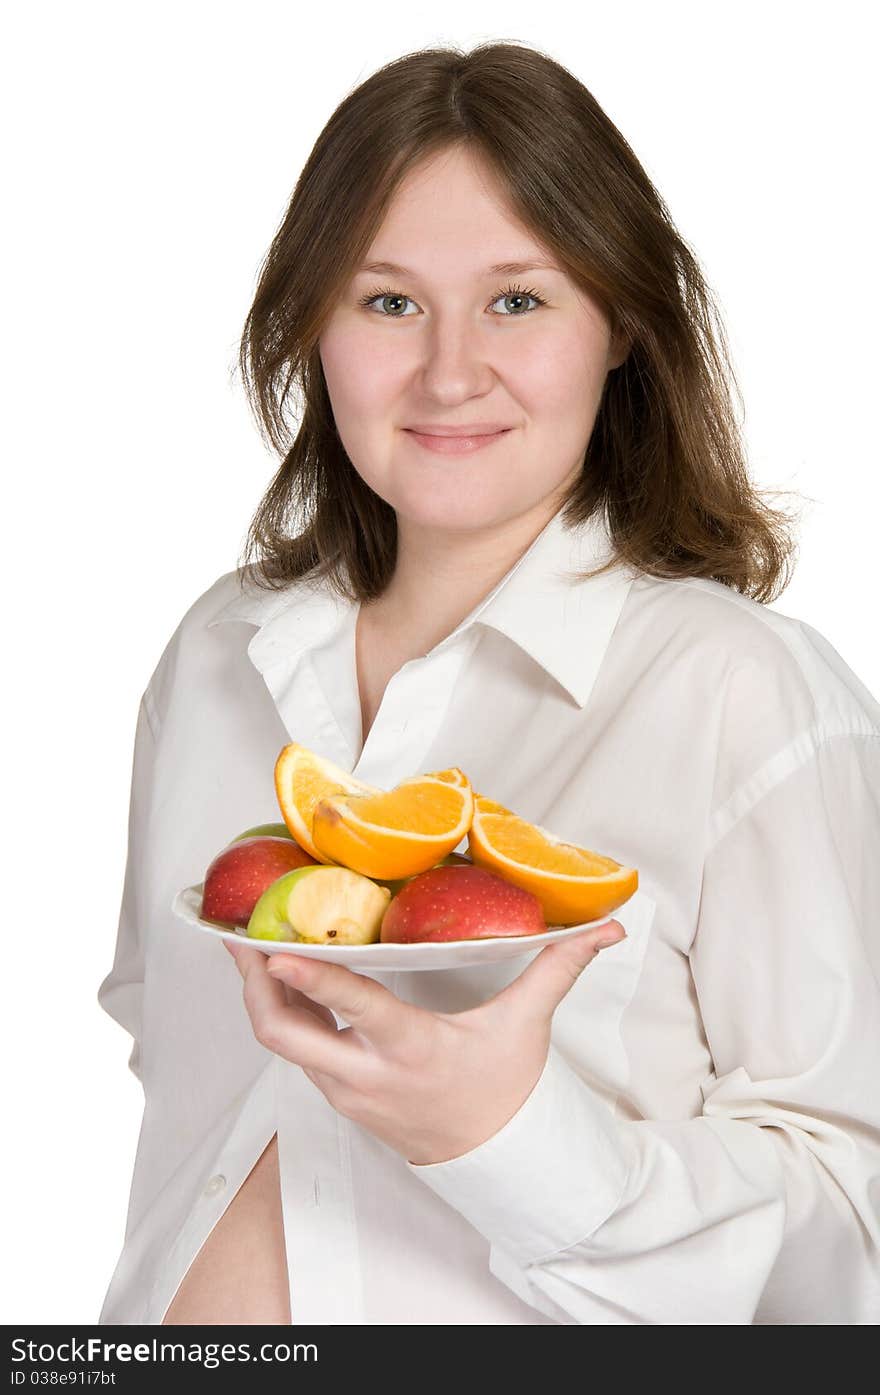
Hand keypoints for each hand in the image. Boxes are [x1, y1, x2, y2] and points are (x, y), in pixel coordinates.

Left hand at [222, 920, 625, 1165]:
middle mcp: (369, 1073)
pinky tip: (278, 983)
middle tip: (237, 937)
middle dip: (253, 986)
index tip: (274, 950)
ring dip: (263, 998)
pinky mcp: (340, 1096)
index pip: (353, 1010)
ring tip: (248, 946)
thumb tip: (608, 928)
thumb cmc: (505, 1088)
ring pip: (285, 1044)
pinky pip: (298, 1054)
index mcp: (412, 1049)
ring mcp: (348, 1090)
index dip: (310, 980)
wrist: (496, 1159)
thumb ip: (558, 968)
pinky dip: (283, 1017)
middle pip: (285, 1035)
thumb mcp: (528, 1025)